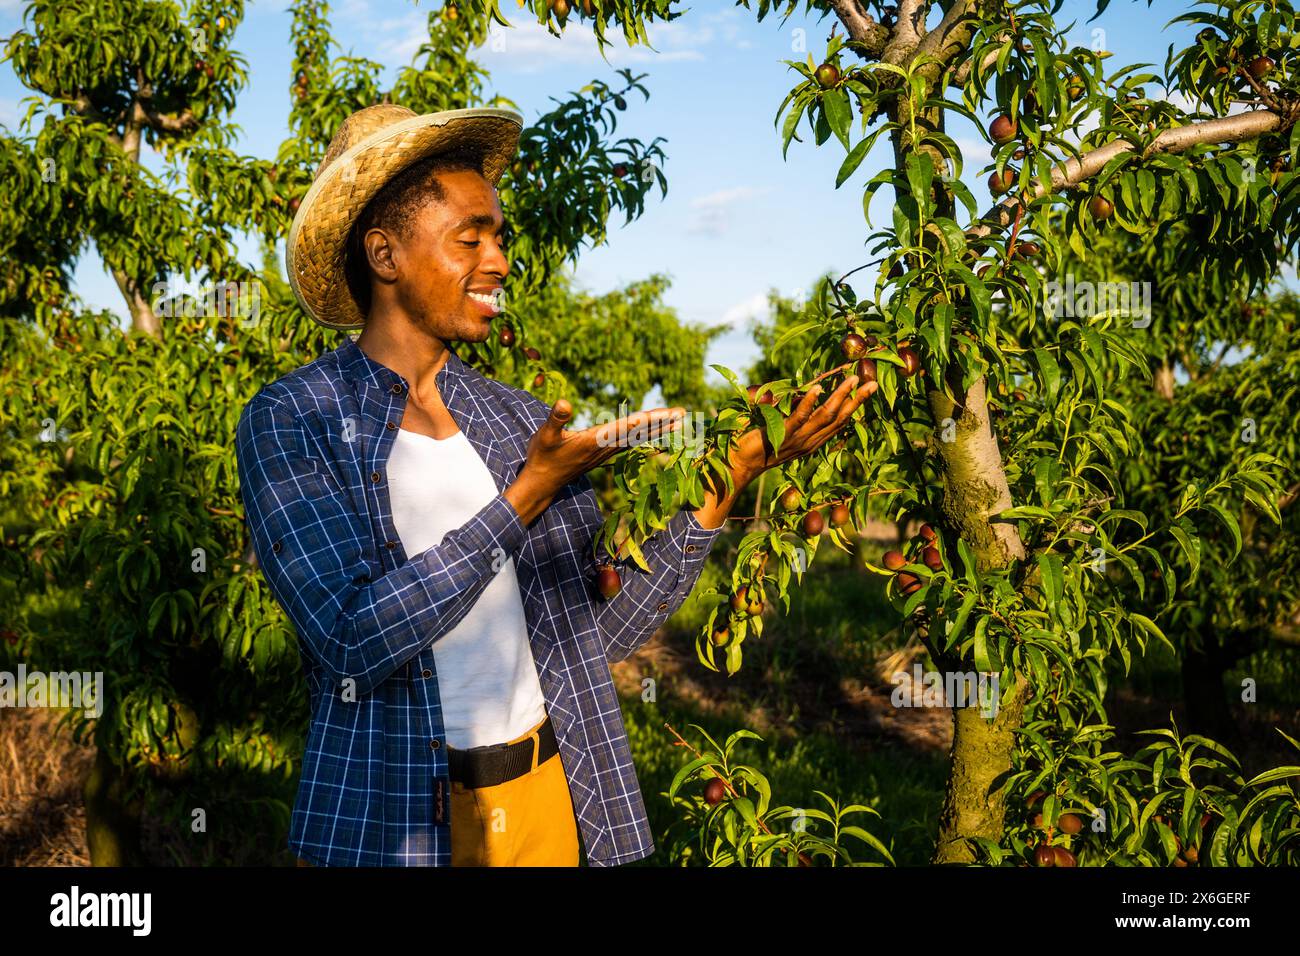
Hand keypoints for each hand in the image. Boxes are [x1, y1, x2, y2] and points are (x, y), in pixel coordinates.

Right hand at [506, 399, 684, 523]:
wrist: (544, 482)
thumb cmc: (542, 457)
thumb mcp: (545, 436)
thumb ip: (556, 419)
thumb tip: (564, 403)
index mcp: (594, 441)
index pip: (623, 428)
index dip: (643, 421)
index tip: (661, 414)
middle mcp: (605, 447)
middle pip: (638, 433)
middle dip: (660, 422)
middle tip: (683, 413)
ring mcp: (608, 451)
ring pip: (639, 438)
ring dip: (659, 428)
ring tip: (679, 419)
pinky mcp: (606, 453)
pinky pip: (633, 442)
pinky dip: (648, 435)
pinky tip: (659, 431)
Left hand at [731, 373, 876, 478]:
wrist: (738, 463)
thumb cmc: (758, 443)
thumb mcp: (782, 427)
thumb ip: (793, 412)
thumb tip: (805, 390)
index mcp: (812, 440)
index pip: (839, 422)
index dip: (855, 406)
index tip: (867, 389)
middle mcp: (809, 442)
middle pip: (839, 419)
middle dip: (857, 400)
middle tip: (872, 383)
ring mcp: (797, 440)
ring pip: (825, 416)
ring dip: (839, 396)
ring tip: (851, 379)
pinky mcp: (781, 436)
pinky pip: (799, 418)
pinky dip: (809, 402)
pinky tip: (817, 388)